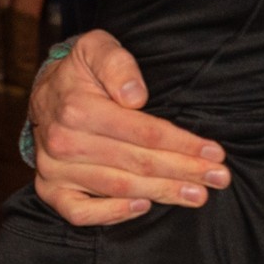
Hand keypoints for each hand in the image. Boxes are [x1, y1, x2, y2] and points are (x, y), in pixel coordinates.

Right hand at [30, 30, 229, 223]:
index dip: (182, 144)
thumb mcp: (97, 48)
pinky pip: (80, 212)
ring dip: (162, 194)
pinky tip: (144, 208)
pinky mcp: (49, 189)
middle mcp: (64, 142)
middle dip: (183, 171)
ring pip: (118, 188)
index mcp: (78, 109)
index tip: (214, 152)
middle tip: (218, 178)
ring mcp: (54, 169)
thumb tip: (136, 96)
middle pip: (137, 163)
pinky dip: (112, 215)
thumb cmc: (81, 72)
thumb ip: (117, 64)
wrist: (45, 94)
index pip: (143, 133)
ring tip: (197, 194)